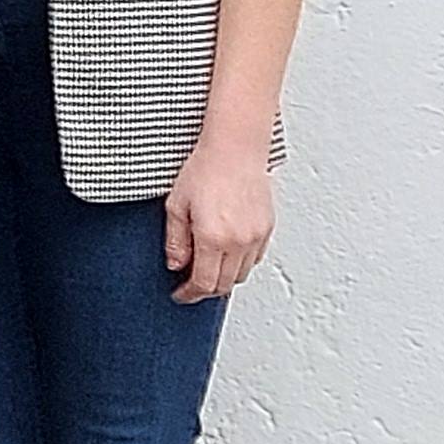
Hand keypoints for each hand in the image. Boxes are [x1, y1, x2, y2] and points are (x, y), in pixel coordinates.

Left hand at [168, 137, 275, 300]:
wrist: (235, 149)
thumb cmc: (205, 169)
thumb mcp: (176, 205)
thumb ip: (176, 240)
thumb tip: (176, 264)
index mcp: (214, 238)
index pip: (204, 283)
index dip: (189, 294)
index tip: (180, 294)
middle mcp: (239, 242)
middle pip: (224, 284)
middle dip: (205, 289)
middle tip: (189, 284)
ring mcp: (256, 236)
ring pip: (241, 274)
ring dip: (223, 277)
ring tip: (206, 267)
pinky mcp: (267, 228)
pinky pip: (255, 258)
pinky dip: (240, 263)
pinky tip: (226, 252)